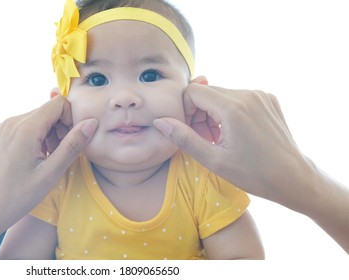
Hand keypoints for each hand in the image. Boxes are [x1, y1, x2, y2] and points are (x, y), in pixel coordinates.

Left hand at [0, 94, 97, 258]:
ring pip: (34, 120)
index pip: (58, 103)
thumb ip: (73, 145)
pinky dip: (32, 139)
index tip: (69, 143)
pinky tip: (30, 162)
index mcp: (24, 128)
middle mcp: (10, 122)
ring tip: (45, 161)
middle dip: (59, 129)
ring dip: (46, 135)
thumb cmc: (16, 198)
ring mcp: (0, 129)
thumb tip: (91, 122)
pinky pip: (21, 128)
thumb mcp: (50, 173)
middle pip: (46, 111)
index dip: (70, 120)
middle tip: (59, 156)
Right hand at [153, 82, 304, 203]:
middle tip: (203, 138)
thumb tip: (160, 121)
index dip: (184, 110)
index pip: (193, 91)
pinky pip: (238, 98)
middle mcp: (248, 94)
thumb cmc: (254, 174)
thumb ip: (183, 137)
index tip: (189, 131)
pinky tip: (233, 134)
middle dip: (198, 113)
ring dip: (213, 113)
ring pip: (221, 95)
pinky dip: (229, 112)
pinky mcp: (268, 99)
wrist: (293, 178)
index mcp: (233, 107)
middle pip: (207, 92)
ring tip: (218, 139)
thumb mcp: (213, 160)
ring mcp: (260, 95)